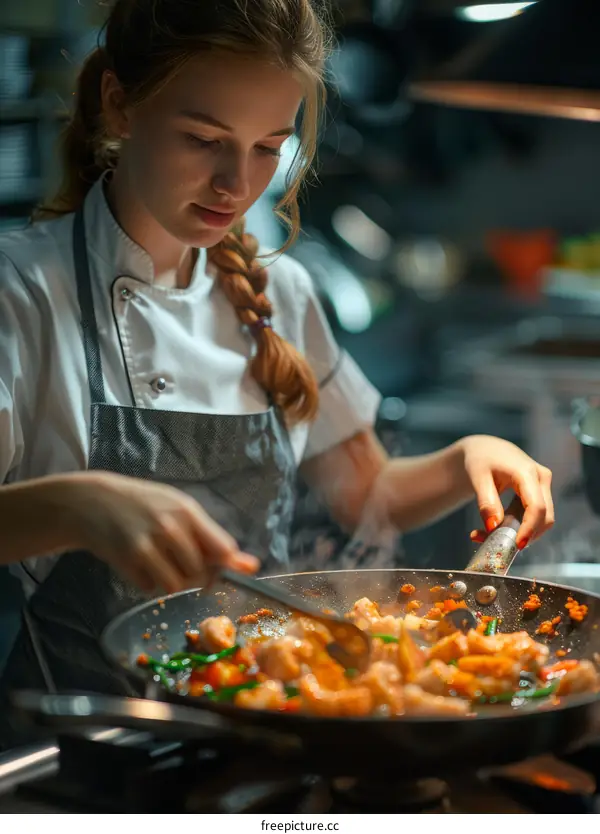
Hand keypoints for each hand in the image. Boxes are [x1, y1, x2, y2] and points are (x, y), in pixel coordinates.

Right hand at [65, 471, 258, 593]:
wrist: (93, 502)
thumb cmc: (144, 504)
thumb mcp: (179, 509)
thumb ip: (212, 537)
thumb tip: (251, 566)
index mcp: (187, 511)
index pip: (223, 549)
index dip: (226, 566)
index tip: (220, 569)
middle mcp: (169, 528)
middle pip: (201, 572)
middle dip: (196, 576)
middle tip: (180, 562)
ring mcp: (147, 545)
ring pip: (176, 585)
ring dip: (172, 582)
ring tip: (161, 563)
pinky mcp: (126, 561)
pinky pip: (151, 588)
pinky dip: (149, 583)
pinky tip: (141, 564)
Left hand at [457, 435, 554, 549]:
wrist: (485, 450)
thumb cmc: (480, 459)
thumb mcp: (477, 478)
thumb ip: (486, 502)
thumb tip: (493, 527)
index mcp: (527, 472)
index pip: (537, 506)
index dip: (529, 529)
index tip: (517, 545)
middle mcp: (541, 478)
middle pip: (544, 517)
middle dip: (524, 534)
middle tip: (494, 544)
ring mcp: (542, 486)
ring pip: (541, 520)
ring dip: (518, 532)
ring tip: (485, 534)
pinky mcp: (539, 494)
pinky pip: (534, 516)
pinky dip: (517, 526)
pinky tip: (494, 527)